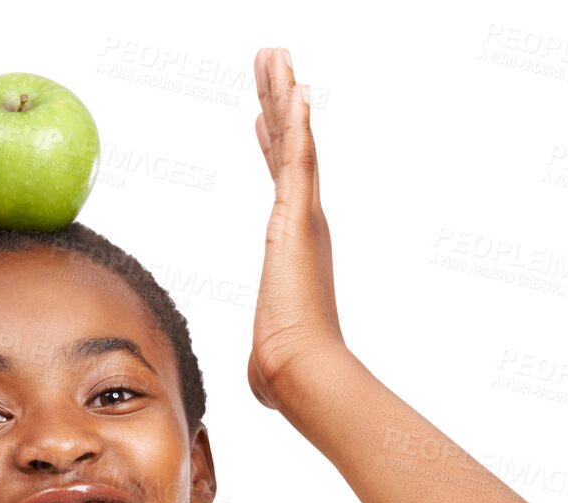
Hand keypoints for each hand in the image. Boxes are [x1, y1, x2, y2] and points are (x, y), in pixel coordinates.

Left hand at [247, 48, 345, 412]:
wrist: (298, 372)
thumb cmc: (283, 371)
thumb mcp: (266, 350)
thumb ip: (265, 353)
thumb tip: (264, 382)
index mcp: (294, 246)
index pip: (282, 183)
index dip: (273, 146)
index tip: (264, 115)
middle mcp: (303, 223)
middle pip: (287, 148)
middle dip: (278, 102)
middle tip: (271, 62)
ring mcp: (303, 218)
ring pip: (292, 142)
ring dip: (283, 96)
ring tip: (275, 55)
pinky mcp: (297, 220)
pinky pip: (299, 160)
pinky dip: (297, 123)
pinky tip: (296, 88)